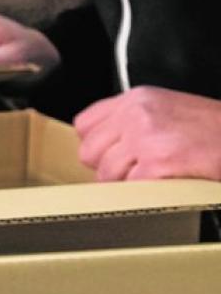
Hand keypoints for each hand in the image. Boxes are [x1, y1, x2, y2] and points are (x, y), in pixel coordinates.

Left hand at [75, 86, 220, 180]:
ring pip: (106, 174)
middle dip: (109, 169)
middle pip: (89, 152)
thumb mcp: (169, 111)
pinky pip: (130, 187)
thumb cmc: (215, 131)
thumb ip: (133, 122)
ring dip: (128, 184)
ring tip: (157, 179)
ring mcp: (146, 136)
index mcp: (136, 99)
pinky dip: (146, 194)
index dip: (98, 146)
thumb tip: (104, 147)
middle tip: (138, 172)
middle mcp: (137, 113)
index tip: (115, 155)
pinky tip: (167, 186)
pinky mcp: (159, 161)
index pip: (85, 125)